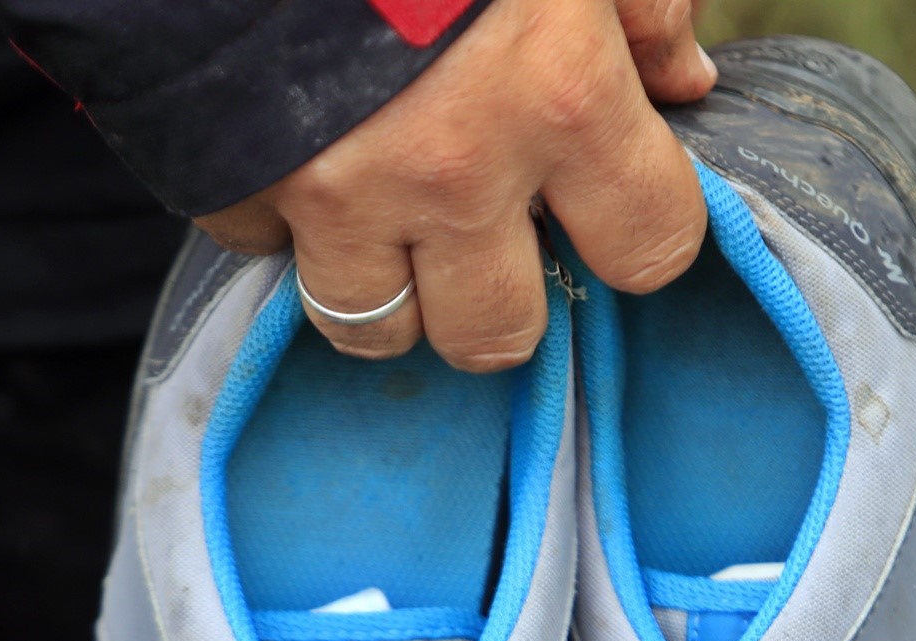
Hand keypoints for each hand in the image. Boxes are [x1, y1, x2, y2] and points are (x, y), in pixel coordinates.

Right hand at [196, 0, 715, 370]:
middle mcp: (455, 170)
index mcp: (560, 97)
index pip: (650, 246)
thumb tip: (681, 76)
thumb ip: (643, 0)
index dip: (645, 232)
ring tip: (392, 225)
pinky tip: (298, 156)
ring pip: (374, 326)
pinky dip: (279, 219)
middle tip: (491, 235)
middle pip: (497, 333)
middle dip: (499, 298)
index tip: (616, 202)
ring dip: (389, 289)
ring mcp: (337, 188)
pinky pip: (261, 250)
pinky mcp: (234, 178)